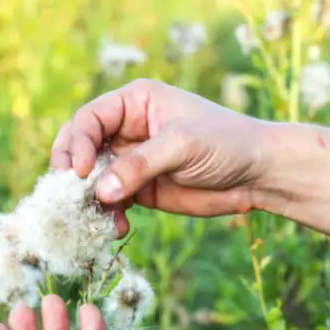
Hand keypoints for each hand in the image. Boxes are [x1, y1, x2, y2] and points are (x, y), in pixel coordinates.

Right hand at [51, 79, 272, 235]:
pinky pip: (109, 202)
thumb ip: (140, 165)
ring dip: (88, 200)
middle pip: (80, 146)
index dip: (77, 143)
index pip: (89, 119)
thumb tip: (101, 191)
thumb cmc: (226, 143)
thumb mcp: (182, 145)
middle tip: (71, 195)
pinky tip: (117, 227)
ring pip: (90, 179)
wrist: (257, 174)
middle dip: (72, 172)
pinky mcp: (139, 189)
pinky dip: (106, 215)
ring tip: (100, 218)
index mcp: (134, 102)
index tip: (80, 172)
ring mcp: (130, 160)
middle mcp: (126, 129)